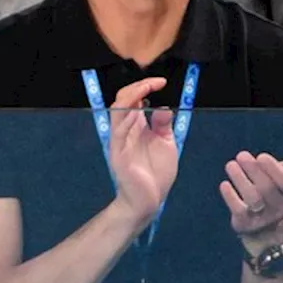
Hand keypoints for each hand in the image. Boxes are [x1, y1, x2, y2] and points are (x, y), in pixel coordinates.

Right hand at [107, 78, 179, 228]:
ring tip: (147, 88)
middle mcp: (125, 130)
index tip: (161, 83)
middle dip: (138, 87)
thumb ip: (163, 125)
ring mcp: (119, 140)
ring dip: (131, 96)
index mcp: (136, 127)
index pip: (133, 100)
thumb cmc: (156, 173)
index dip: (144, 87)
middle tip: (156, 83)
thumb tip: (162, 107)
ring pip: (117, 111)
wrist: (149, 199)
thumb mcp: (166, 144)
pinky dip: (126, 117)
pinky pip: (118, 130)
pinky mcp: (118, 152)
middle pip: (122, 100)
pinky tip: (139, 110)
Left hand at [221, 152, 282, 239]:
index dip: (275, 169)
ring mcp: (262, 216)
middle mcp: (279, 207)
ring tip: (230, 164)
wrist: (266, 229)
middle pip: (267, 188)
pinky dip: (230, 196)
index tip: (261, 156)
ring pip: (252, 198)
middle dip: (254, 170)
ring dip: (240, 179)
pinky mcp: (245, 222)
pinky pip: (239, 210)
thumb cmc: (276, 195)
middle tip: (242, 155)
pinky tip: (224, 184)